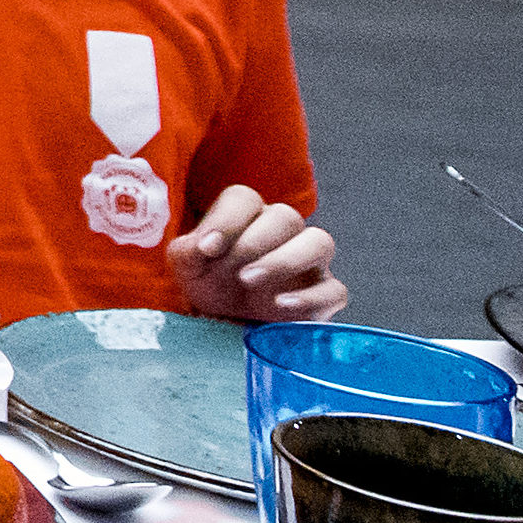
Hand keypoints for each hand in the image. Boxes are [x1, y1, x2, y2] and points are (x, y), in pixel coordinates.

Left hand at [168, 187, 344, 322]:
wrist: (225, 323)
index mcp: (247, 216)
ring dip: (287, 261)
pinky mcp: (324, 294)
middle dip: (256, 243)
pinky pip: (334, 290)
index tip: (206, 248)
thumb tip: (202, 246)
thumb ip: (188, 251)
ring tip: (252, 282)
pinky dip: (311, 298)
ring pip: (319, 242)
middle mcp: (282, 231)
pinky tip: (280, 306)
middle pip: (285, 217)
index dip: (226, 219)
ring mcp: (309, 261)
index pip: (244, 198)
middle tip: (235, 272)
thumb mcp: (188, 267)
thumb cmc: (209, 283)